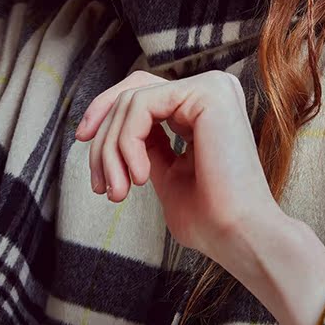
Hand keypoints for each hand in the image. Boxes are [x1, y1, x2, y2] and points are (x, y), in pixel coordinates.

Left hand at [75, 69, 281, 259]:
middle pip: (133, 90)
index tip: (84, 144)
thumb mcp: (165, 174)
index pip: (143, 92)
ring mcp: (212, 86)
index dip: (106, 112)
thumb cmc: (210, 219)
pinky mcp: (208, 92)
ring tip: (119, 191)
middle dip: (103, 135)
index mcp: (204, 107)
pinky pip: (142, 105)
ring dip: (112, 150)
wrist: (240, 237)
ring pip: (131, 101)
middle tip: (100, 184)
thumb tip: (112, 130)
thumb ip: (147, 146)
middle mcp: (212, 89)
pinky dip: (127, 142)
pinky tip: (141, 176)